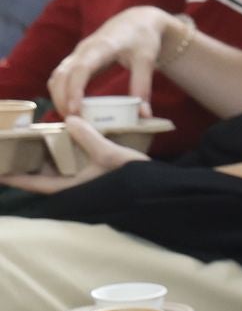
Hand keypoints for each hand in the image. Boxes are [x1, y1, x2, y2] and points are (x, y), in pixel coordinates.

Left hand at [0, 115, 148, 193]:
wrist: (158, 190)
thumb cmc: (134, 177)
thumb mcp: (110, 155)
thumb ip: (88, 137)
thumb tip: (69, 120)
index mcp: (70, 186)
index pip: (32, 182)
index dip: (12, 177)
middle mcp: (72, 185)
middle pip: (39, 174)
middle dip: (25, 162)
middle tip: (11, 146)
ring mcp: (81, 181)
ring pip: (54, 169)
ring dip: (43, 156)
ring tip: (31, 140)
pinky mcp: (92, 176)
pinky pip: (68, 165)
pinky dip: (61, 155)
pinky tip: (60, 141)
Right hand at [47, 5, 177, 116]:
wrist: (137, 20)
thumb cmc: (143, 38)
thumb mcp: (147, 61)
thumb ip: (143, 87)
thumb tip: (145, 115)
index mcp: (101, 47)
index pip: (81, 69)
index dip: (75, 90)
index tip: (75, 110)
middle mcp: (83, 50)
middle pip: (63, 75)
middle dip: (62, 99)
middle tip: (73, 122)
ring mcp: (77, 54)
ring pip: (58, 76)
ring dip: (58, 97)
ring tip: (71, 119)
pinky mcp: (77, 60)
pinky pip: (60, 76)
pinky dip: (60, 92)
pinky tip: (69, 107)